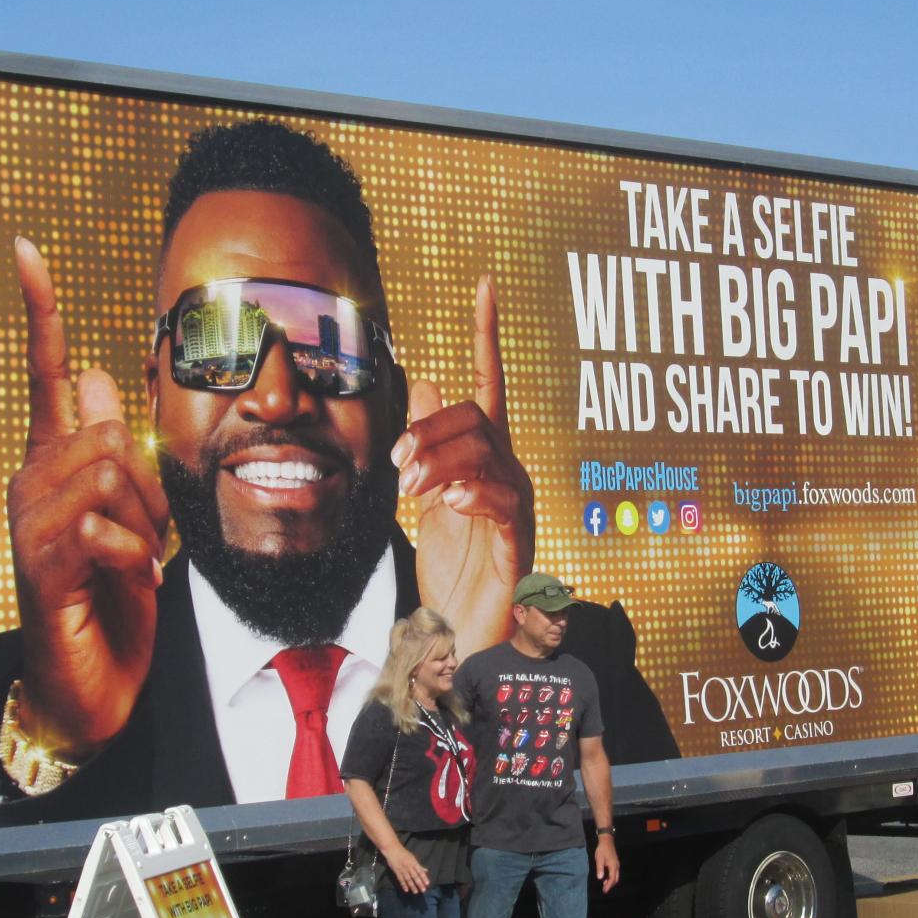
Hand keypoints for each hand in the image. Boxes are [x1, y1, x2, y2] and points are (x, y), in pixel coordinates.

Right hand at [7, 238, 169, 753]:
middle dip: (149, 480)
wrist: (93, 685)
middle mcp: (33, 482)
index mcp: (54, 464)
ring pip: (109, 469)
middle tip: (147, 532)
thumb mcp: (130, 513)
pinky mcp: (42, 562)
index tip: (26, 250)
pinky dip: (131, 552)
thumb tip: (105, 374)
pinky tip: (125, 576)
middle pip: (108, 427)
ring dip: (144, 519)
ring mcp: (31, 521)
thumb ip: (115, 448)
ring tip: (134, 558)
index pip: (46, 372)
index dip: (40, 311)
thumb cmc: (110, 602)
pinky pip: (101, 523)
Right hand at [387, 847, 430, 895]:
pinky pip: (401, 879)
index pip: (420, 871)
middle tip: (423, 890)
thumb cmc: (404, 853)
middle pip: (415, 876)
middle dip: (419, 884)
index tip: (427, 884)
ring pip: (408, 879)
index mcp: (414, 863)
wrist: (393, 850)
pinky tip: (406, 890)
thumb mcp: (413, 858)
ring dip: (412, 886)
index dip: (424, 878)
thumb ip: (419, 866)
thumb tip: (426, 870)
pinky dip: (403, 885)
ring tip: (416, 892)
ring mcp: (402, 869)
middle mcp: (409, 867)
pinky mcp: (396, 871)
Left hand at [392, 274, 533, 652]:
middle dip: (431, 433)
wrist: (464, 634)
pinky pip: (505, 506)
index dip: (487, 333)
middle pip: (478, 420)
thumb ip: (431, 440)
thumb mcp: (431, 495)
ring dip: (440, 465)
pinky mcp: (518, 547)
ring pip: (487, 456)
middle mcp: (510, 473)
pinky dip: (475, 496)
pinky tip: (450, 503)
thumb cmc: (457, 569)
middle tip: (398, 466)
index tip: (486, 284)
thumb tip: (428, 378)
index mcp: (488, 457)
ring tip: (414, 491)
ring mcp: (518, 508)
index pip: (490, 382)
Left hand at [593, 835, 619, 892]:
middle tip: (604, 889)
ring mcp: (617, 864)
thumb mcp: (599, 859)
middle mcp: (617, 866)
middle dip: (610, 885)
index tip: (604, 891)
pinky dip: (611, 877)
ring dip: (611, 881)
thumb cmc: (602, 850)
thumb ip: (600, 868)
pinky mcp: (615, 863)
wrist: (607, 840)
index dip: (608, 886)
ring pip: (616, 876)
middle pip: (616, 879)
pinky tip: (606, 877)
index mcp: (613, 866)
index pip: (612, 879)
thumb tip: (600, 878)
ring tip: (604, 884)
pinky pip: (615, 873)